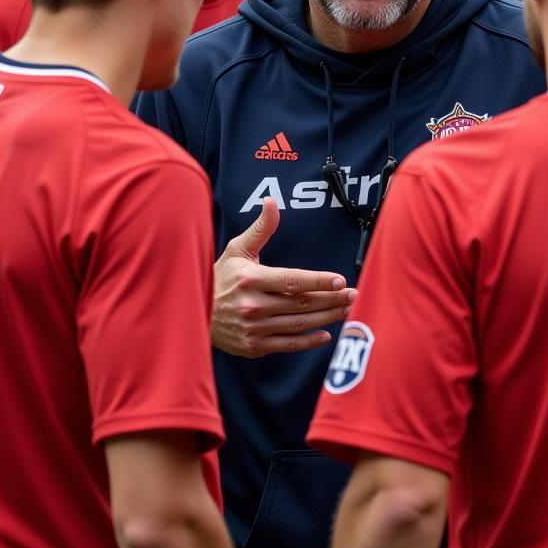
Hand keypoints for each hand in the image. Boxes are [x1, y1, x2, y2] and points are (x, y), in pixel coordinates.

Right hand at [213, 197, 355, 356]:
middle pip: (301, 303)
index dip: (318, 280)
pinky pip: (288, 345)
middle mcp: (254, 305)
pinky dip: (308, 341)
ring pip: (298, 324)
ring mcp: (254, 328)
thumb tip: (272, 201)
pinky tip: (326, 333)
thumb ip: (261, 229)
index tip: (340, 280)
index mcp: (251, 279)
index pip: (293, 280)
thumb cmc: (220, 277)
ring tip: (346, 310)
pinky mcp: (254, 346)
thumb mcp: (237, 249)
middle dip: (331, 299)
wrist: (194, 312)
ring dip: (326, 318)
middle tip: (354, 294)